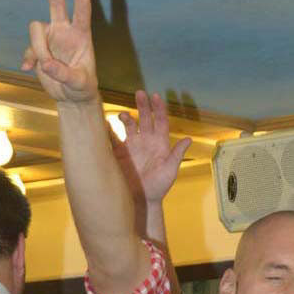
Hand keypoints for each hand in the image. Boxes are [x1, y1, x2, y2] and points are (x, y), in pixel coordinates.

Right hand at [22, 0, 97, 102]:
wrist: (70, 97)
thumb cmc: (82, 88)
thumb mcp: (80, 84)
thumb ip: (64, 74)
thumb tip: (46, 64)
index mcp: (81, 35)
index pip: (82, 11)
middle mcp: (65, 30)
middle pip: (56, 1)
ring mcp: (50, 37)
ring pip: (35, 30)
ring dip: (38, 49)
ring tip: (47, 67)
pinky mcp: (37, 47)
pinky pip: (28, 47)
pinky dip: (29, 58)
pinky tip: (30, 68)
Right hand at [111, 91, 190, 205]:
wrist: (142, 200)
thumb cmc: (159, 187)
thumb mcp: (170, 171)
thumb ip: (177, 154)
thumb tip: (188, 139)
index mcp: (160, 143)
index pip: (160, 121)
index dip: (158, 109)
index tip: (155, 96)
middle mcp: (146, 141)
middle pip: (145, 118)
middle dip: (143, 105)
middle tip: (139, 93)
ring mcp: (133, 145)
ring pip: (130, 125)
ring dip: (127, 117)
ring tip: (124, 115)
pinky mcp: (120, 152)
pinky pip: (114, 138)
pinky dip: (110, 129)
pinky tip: (105, 123)